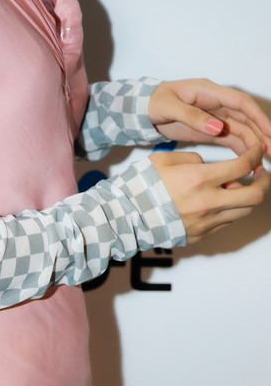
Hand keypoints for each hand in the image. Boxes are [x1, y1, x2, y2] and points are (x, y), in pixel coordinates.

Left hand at [148, 78, 270, 154]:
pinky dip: (244, 149)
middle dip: (263, 133)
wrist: (143, 110)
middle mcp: (216, 103)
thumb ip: (192, 116)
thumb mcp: (169, 106)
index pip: (240, 102)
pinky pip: (233, 139)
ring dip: (256, 143)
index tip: (270, 132)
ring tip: (266, 161)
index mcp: (208, 91)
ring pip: (243, 129)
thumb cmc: (153, 101)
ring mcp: (215, 117)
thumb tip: (218, 127)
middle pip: (247, 117)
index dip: (258, 116)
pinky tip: (252, 163)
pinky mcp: (212, 130)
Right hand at [150, 143, 270, 243]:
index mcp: (200, 179)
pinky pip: (227, 221)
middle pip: (255, 195)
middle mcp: (209, 202)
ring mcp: (208, 221)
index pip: (242, 166)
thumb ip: (192, 158)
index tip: (257, 151)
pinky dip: (230, 209)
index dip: (255, 156)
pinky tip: (220, 200)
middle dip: (265, 180)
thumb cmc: (143, 184)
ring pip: (245, 210)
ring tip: (239, 186)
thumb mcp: (164, 158)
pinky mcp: (203, 234)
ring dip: (248, 196)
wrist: (128, 215)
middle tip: (262, 172)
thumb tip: (208, 166)